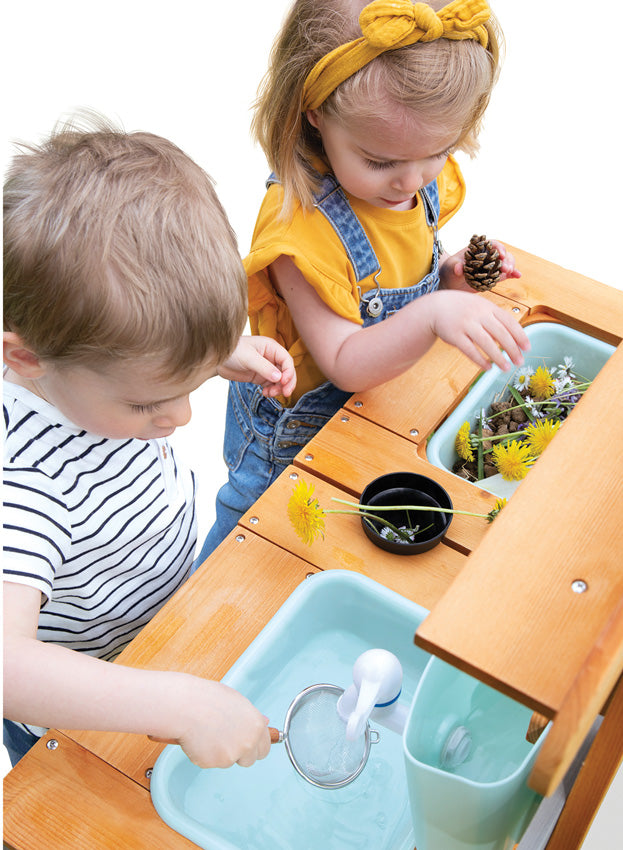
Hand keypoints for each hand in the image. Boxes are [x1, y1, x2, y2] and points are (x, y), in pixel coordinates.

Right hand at [150, 677, 271, 768]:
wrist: (186, 705)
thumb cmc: (208, 698)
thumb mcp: (236, 701)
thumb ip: (251, 716)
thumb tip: (265, 722)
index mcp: (256, 726)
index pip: (265, 747)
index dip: (254, 746)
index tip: (247, 743)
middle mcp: (248, 742)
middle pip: (250, 760)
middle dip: (241, 754)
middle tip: (226, 740)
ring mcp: (231, 755)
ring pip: (229, 761)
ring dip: (221, 753)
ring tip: (208, 732)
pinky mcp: (213, 763)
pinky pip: (211, 762)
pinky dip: (205, 754)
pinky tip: (199, 738)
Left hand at [218, 335, 295, 396]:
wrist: (217, 359)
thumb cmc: (232, 351)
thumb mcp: (249, 358)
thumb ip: (264, 368)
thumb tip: (279, 378)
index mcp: (271, 348)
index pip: (287, 360)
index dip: (289, 372)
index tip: (283, 382)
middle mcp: (271, 357)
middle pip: (286, 371)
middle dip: (287, 383)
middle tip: (285, 393)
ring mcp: (266, 368)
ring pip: (280, 380)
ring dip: (279, 389)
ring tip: (270, 394)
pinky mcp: (260, 377)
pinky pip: (271, 385)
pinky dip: (271, 391)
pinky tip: (265, 394)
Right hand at [423, 289, 529, 371]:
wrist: (435, 307)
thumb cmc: (461, 309)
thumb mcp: (480, 307)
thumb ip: (495, 319)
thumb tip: (512, 338)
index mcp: (488, 307)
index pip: (509, 322)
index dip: (520, 336)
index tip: (527, 348)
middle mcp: (478, 315)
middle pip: (500, 334)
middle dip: (512, 349)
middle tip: (519, 361)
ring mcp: (466, 324)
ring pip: (486, 343)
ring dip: (498, 357)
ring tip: (505, 368)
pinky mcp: (454, 335)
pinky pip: (469, 350)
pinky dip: (480, 360)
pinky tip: (487, 367)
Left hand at [440, 240, 521, 290]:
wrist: (450, 283)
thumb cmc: (449, 271)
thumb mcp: (450, 269)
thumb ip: (454, 267)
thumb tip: (459, 268)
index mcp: (478, 249)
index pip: (491, 244)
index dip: (498, 247)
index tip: (500, 253)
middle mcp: (487, 256)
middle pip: (502, 254)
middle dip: (506, 259)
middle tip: (506, 268)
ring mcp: (492, 266)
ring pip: (506, 263)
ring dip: (510, 266)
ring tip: (509, 272)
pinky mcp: (494, 276)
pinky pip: (505, 274)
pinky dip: (512, 274)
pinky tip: (517, 276)